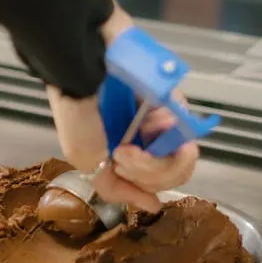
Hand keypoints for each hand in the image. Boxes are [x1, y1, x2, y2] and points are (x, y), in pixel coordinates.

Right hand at [45, 8, 196, 212]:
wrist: (82, 57)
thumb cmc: (76, 105)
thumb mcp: (83, 156)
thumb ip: (114, 187)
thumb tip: (152, 205)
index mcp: (119, 151)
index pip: (147, 184)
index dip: (146, 189)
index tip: (140, 189)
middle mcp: (141, 137)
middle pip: (168, 173)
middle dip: (148, 172)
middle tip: (123, 154)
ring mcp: (159, 118)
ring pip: (180, 154)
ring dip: (155, 155)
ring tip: (131, 139)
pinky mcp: (173, 98)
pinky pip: (186, 126)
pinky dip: (170, 130)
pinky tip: (150, 119)